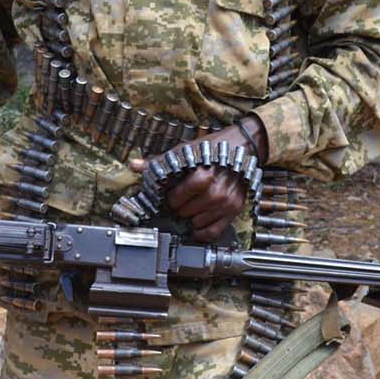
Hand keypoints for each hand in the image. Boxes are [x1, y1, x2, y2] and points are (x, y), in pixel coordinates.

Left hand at [128, 117, 265, 242]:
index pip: (176, 199)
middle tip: (181, 201)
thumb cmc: (213, 148)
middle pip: (185, 212)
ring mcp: (226, 204)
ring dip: (191, 218)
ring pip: (197, 223)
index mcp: (202, 177)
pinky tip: (198, 226)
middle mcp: (216, 193)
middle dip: (180, 208)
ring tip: (192, 207)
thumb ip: (161, 161)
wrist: (243, 146)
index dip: (171, 197)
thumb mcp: (186, 151)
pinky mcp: (234, 210)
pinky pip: (214, 231)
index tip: (171, 195)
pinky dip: (203, 232)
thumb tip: (136, 165)